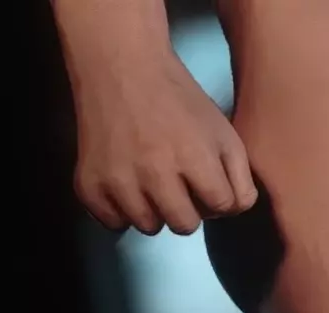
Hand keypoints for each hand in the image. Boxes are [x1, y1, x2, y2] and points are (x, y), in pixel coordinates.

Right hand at [68, 51, 254, 234]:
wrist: (121, 69)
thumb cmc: (180, 102)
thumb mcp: (223, 131)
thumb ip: (239, 176)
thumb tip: (230, 212)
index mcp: (194, 157)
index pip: (221, 207)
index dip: (219, 196)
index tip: (207, 181)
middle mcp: (154, 173)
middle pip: (185, 226)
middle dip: (189, 209)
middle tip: (178, 184)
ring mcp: (117, 181)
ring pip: (148, 227)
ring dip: (155, 211)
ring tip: (151, 182)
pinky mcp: (88, 185)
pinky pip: (113, 223)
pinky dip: (121, 211)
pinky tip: (126, 185)